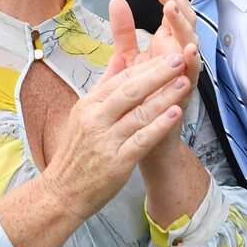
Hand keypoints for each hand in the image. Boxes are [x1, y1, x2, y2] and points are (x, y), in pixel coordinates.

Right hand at [41, 53, 192, 222]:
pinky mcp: (117, 162)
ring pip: (139, 113)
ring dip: (164, 97)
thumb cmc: (76, 152)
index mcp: (89, 105)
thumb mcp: (83, 113)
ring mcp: (106, 141)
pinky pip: (141, 140)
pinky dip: (159, 126)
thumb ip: (104, 85)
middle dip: (157, 74)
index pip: (121, 79)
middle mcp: (96, 119)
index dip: (146, 66)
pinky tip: (175, 115)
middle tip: (178, 59)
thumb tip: (119, 57)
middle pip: (130, 91)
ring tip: (184, 83)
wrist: (62, 191)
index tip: (166, 56)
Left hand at [106, 0, 198, 106]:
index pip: (174, 11)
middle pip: (185, 20)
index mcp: (167, 43)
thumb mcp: (129, 58)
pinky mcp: (185, 92)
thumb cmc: (140, 99)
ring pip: (191, 41)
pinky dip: (193, 61)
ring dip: (182, 23)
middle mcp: (178, 54)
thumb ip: (124, 31)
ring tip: (170, 6)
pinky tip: (188, 48)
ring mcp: (184, 71)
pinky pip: (193, 74)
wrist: (142, 138)